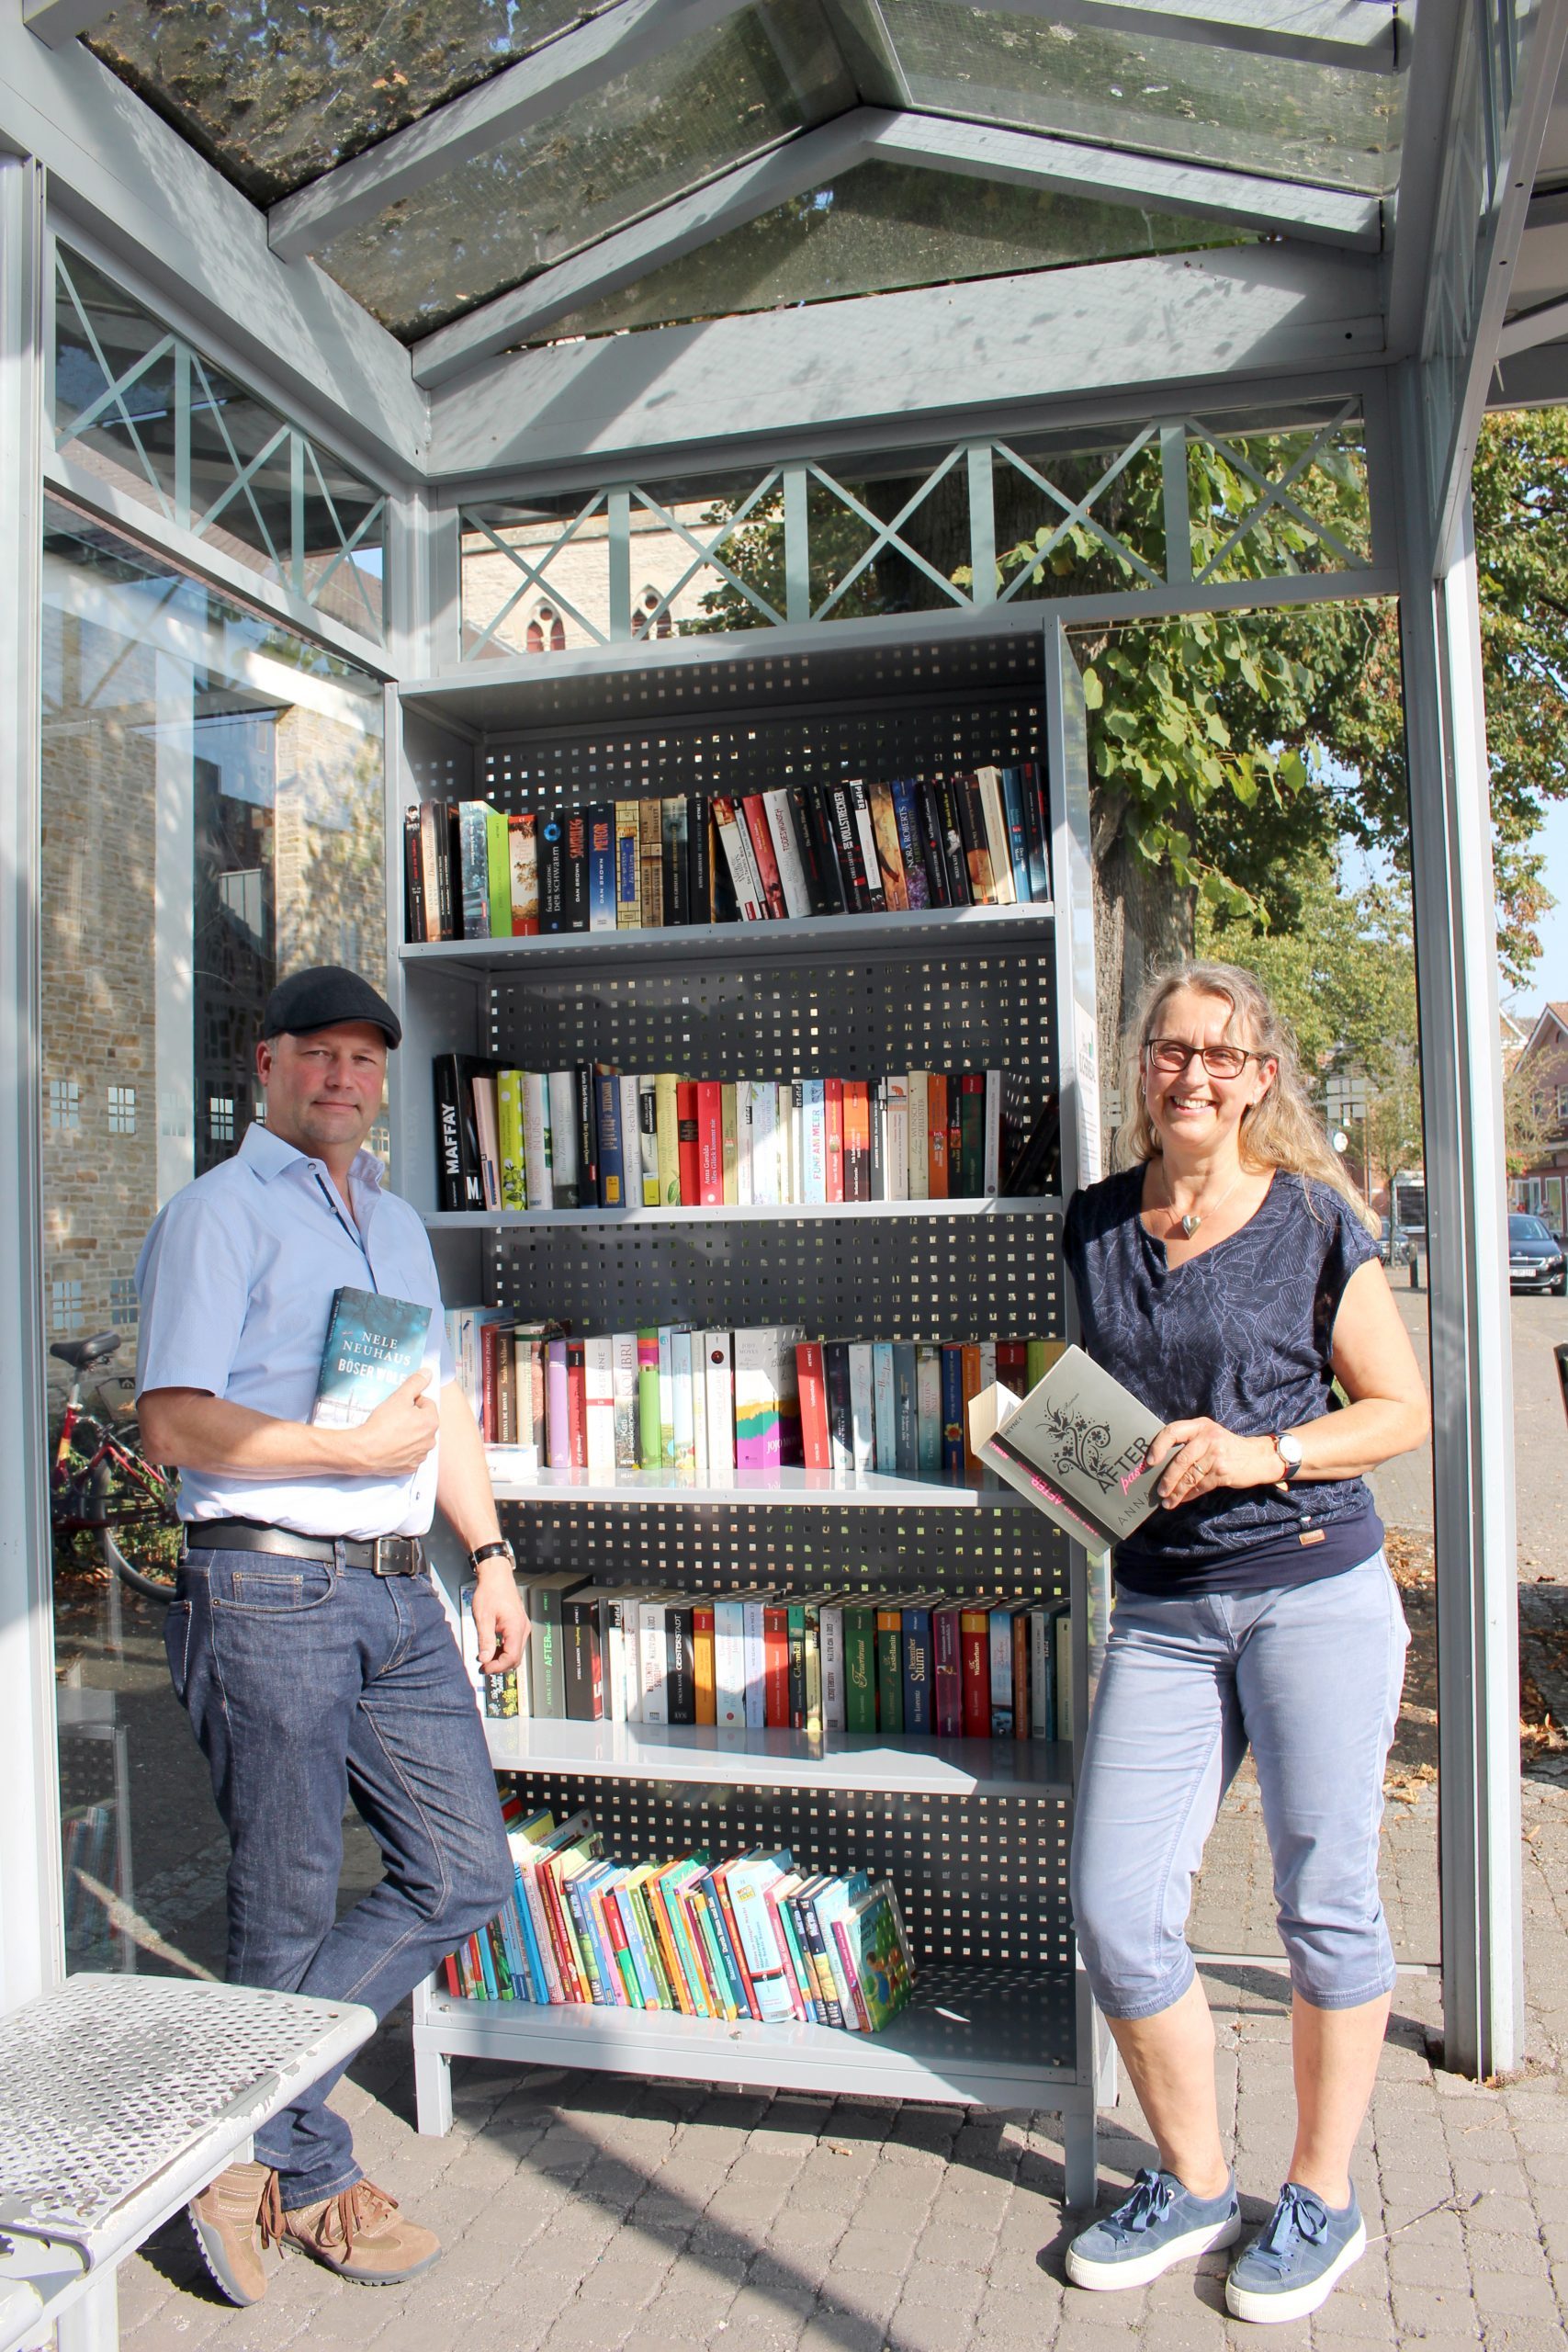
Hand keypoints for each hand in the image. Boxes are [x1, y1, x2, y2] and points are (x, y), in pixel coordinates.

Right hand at [351, 1371, 439, 1473]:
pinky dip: (403, 1450)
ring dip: (408, 1434)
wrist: (364, 1451)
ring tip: (390, 1432)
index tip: (399, 1406)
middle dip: (412, 1418)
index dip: (412, 1401)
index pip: (427, 1404)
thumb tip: (428, 1373)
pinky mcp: (410, 1468)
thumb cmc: (382, 1423)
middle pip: (423, 1422)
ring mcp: (420, 1456)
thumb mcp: (399, 1397)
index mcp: (431, 1422)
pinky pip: (410, 1454)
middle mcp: (430, 1441)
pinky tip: (390, 1446)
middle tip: (393, 1418)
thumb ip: (415, 1383)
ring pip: (417, 1439)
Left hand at [472, 1559, 528, 1675]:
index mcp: (516, 1627)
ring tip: (484, 1659)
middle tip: (483, 1667)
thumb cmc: (491, 1591)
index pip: (512, 1657)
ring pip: (515, 1652)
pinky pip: (513, 1644)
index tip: (484, 1668)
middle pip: (516, 1658)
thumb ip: (485, 1640)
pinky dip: (502, 1651)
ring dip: (501, 1659)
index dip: (498, 1667)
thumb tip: (485, 1659)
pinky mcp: (517, 1625)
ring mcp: (521, 1627)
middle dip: (499, 1666)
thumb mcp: (483, 1618)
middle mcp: (522, 1628)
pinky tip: (490, 1649)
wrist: (496, 1576)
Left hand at [1145, 1418, 1283, 1507]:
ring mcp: (1217, 1454)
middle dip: (1167, 1478)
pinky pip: (1200, 1486)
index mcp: (1200, 1425)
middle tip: (1159, 1491)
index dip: (1158, 1446)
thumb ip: (1189, 1444)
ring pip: (1190, 1476)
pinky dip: (1189, 1494)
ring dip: (1176, 1491)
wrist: (1258, 1457)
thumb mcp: (1210, 1436)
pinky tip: (1182, 1499)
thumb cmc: (1227, 1447)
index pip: (1173, 1431)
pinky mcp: (1223, 1471)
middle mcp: (1208, 1437)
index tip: (1150, 1461)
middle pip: (1180, 1459)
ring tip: (1168, 1501)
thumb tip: (1161, 1464)